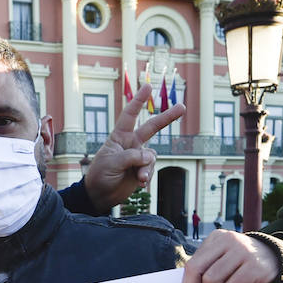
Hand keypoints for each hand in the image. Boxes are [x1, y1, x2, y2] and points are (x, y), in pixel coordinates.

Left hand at [85, 84, 185, 210]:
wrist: (100, 196)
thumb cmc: (100, 175)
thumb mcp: (112, 163)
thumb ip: (131, 157)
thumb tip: (149, 156)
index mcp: (119, 137)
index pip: (130, 115)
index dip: (138, 101)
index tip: (148, 86)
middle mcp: (131, 144)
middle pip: (152, 127)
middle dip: (167, 117)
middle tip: (182, 106)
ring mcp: (138, 158)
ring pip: (152, 156)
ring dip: (147, 167)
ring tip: (140, 178)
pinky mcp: (142, 171)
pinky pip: (151, 169)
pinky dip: (147, 176)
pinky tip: (140, 183)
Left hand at [180, 229, 278, 282]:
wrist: (277, 260)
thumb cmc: (243, 265)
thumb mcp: (223, 259)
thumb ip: (206, 269)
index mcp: (216, 238)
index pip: (192, 264)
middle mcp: (228, 241)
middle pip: (197, 270)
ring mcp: (242, 252)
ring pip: (212, 281)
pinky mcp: (254, 266)